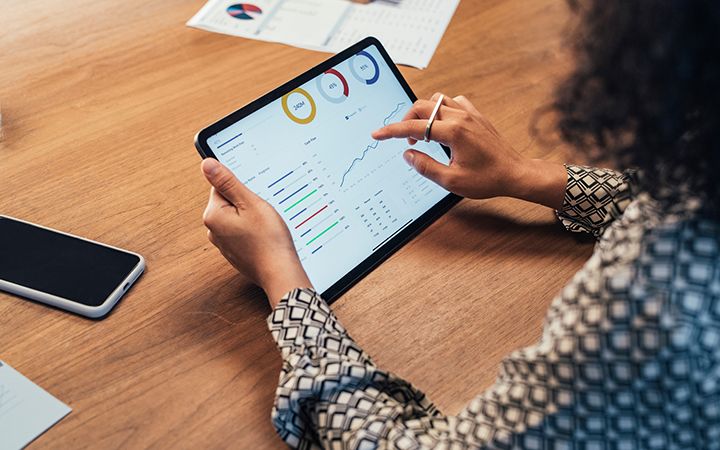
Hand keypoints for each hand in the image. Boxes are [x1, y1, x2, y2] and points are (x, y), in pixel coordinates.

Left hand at [201, 159, 311, 306]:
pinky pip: (242, 232)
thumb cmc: (268, 240)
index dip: (241, 188)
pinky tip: (265, 236)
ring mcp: (224, 243)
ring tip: (265, 226)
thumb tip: (207, 164)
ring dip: (251, 218)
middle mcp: (213, 231)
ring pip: (237, 218)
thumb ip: (227, 182)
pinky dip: (253, 232)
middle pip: (229, 202)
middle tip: (262, 212)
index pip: (221, 186)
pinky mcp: (235, 252)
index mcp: (213, 216)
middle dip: (247, 203)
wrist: (280, 272)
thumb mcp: (250, 203)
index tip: (254, 196)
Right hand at [372, 93, 566, 208]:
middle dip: (407, 120)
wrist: (515, 173)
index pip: (414, 126)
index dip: (392, 131)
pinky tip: (442, 125)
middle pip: (422, 106)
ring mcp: (470, 113)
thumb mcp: (452, 181)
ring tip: (423, 132)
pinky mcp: (477, 115)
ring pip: (437, 100)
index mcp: (454, 132)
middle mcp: (461, 117)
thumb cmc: (487, 179)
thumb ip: (426, 166)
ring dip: (424, 113)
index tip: (378, 134)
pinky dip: (442, 109)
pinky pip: (453, 102)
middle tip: (405, 139)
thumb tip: (408, 154)